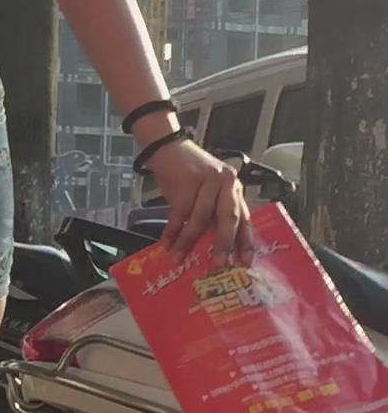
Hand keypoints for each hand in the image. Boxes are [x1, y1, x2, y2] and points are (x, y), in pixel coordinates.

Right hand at [154, 138, 252, 263]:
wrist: (167, 148)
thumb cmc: (186, 175)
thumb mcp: (206, 193)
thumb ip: (212, 214)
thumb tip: (210, 248)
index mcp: (234, 189)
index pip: (244, 217)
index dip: (245, 241)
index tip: (245, 261)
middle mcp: (226, 183)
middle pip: (228, 217)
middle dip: (224, 243)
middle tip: (219, 263)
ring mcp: (208, 180)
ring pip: (200, 217)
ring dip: (187, 241)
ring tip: (178, 257)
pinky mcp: (189, 180)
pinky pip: (180, 212)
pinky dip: (172, 230)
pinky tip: (166, 243)